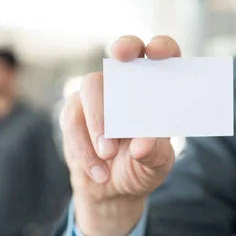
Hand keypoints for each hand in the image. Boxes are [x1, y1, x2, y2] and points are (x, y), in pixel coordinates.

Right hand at [60, 35, 179, 235]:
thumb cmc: (142, 166)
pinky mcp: (74, 112)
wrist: (113, 189)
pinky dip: (85, 149)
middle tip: (123, 71)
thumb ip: (154, 153)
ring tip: (108, 155)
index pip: (162, 54)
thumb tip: (141, 145)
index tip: (155, 52)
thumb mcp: (157, 165)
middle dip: (118, 68)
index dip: (160, 46)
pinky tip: (99, 171)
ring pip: (90, 87)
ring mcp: (97, 95)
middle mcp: (126, 84)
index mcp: (156, 89)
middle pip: (120, 60)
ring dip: (98, 123)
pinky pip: (73, 120)